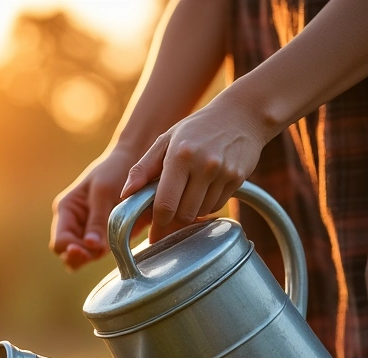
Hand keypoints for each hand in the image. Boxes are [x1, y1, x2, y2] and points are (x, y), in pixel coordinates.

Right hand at [50, 147, 141, 269]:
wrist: (132, 160)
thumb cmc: (114, 170)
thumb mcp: (104, 193)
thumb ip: (98, 220)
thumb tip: (91, 246)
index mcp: (66, 209)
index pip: (60, 242)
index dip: (72, 250)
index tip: (91, 248)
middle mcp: (71, 222)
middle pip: (67, 253)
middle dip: (81, 256)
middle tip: (99, 251)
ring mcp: (85, 230)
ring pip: (81, 257)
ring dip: (92, 257)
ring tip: (108, 246)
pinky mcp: (100, 234)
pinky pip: (95, 253)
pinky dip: (102, 254)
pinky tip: (114, 246)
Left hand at [120, 92, 267, 242]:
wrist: (242, 114)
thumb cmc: (196, 129)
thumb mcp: (165, 140)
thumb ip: (142, 169)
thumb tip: (125, 195)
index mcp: (180, 156)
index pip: (165, 204)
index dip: (158, 223)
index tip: (154, 233)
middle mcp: (203, 165)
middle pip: (183, 215)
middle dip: (174, 217)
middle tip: (170, 210)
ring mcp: (223, 173)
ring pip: (200, 213)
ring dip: (191, 210)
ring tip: (190, 191)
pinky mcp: (238, 179)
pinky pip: (216, 206)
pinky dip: (207, 204)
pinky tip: (206, 187)